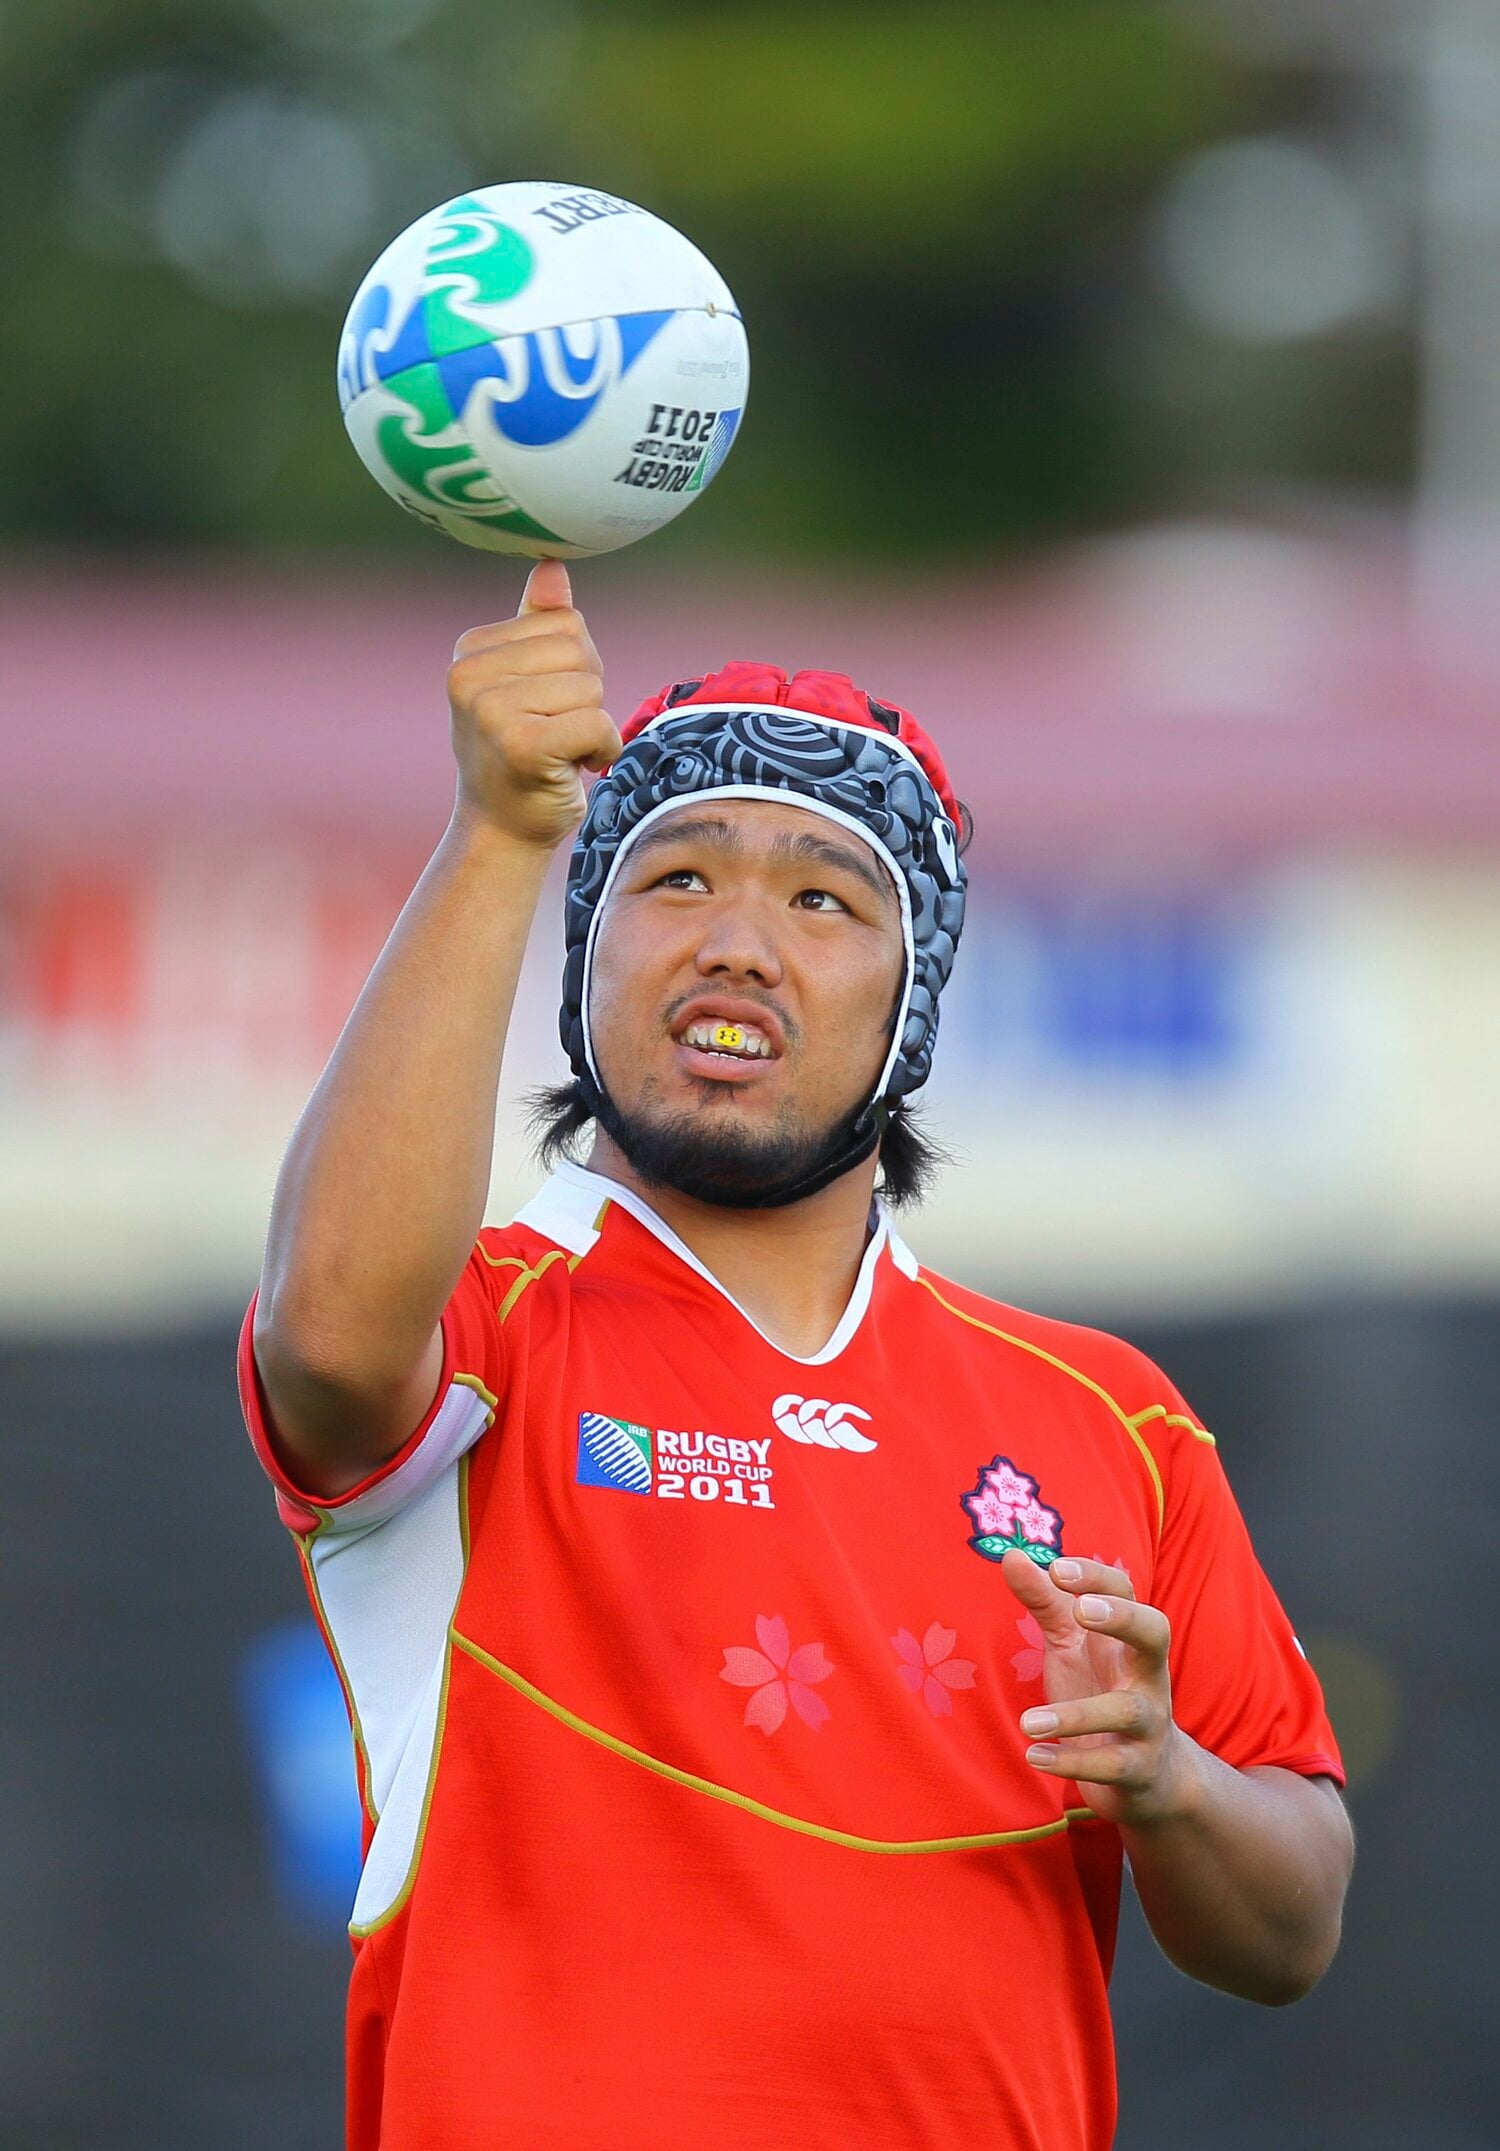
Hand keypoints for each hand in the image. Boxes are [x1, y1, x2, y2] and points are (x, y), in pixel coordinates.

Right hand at [446, 559, 622, 849]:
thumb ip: (538, 624)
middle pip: (580, 650)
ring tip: (560, 751)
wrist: (502, 829)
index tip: (547, 705)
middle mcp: (470, 674)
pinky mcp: (520, 744)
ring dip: (594, 726)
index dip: (576, 668)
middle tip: (557, 732)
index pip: (566, 623)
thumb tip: (553, 564)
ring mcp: (491, 710)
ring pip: (591, 687)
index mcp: (470, 649)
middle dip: (587, 694)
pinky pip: (596, 722)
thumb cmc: (520, 753)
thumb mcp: (524, 682)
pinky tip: (574, 768)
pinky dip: (602, 749)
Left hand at [1000, 1552, 1194, 1827]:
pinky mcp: (1139, 1769)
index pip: (1127, 1591)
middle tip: (1079, 1609)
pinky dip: (1073, 1762)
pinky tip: (1035, 1756)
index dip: (1097, 1576)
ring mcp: (1148, 1724)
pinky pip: (1112, 1766)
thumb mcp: (1072, 1645)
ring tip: (1028, 1721)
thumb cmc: (1103, 1691)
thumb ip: (1046, 1602)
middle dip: (1123, 1617)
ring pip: (1126, 1711)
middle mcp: (1147, 1675)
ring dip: (1075, 1715)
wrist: (1152, 1776)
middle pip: (1154, 1634)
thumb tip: (1012, 1555)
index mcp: (1128, 1640)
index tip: (1057, 1569)